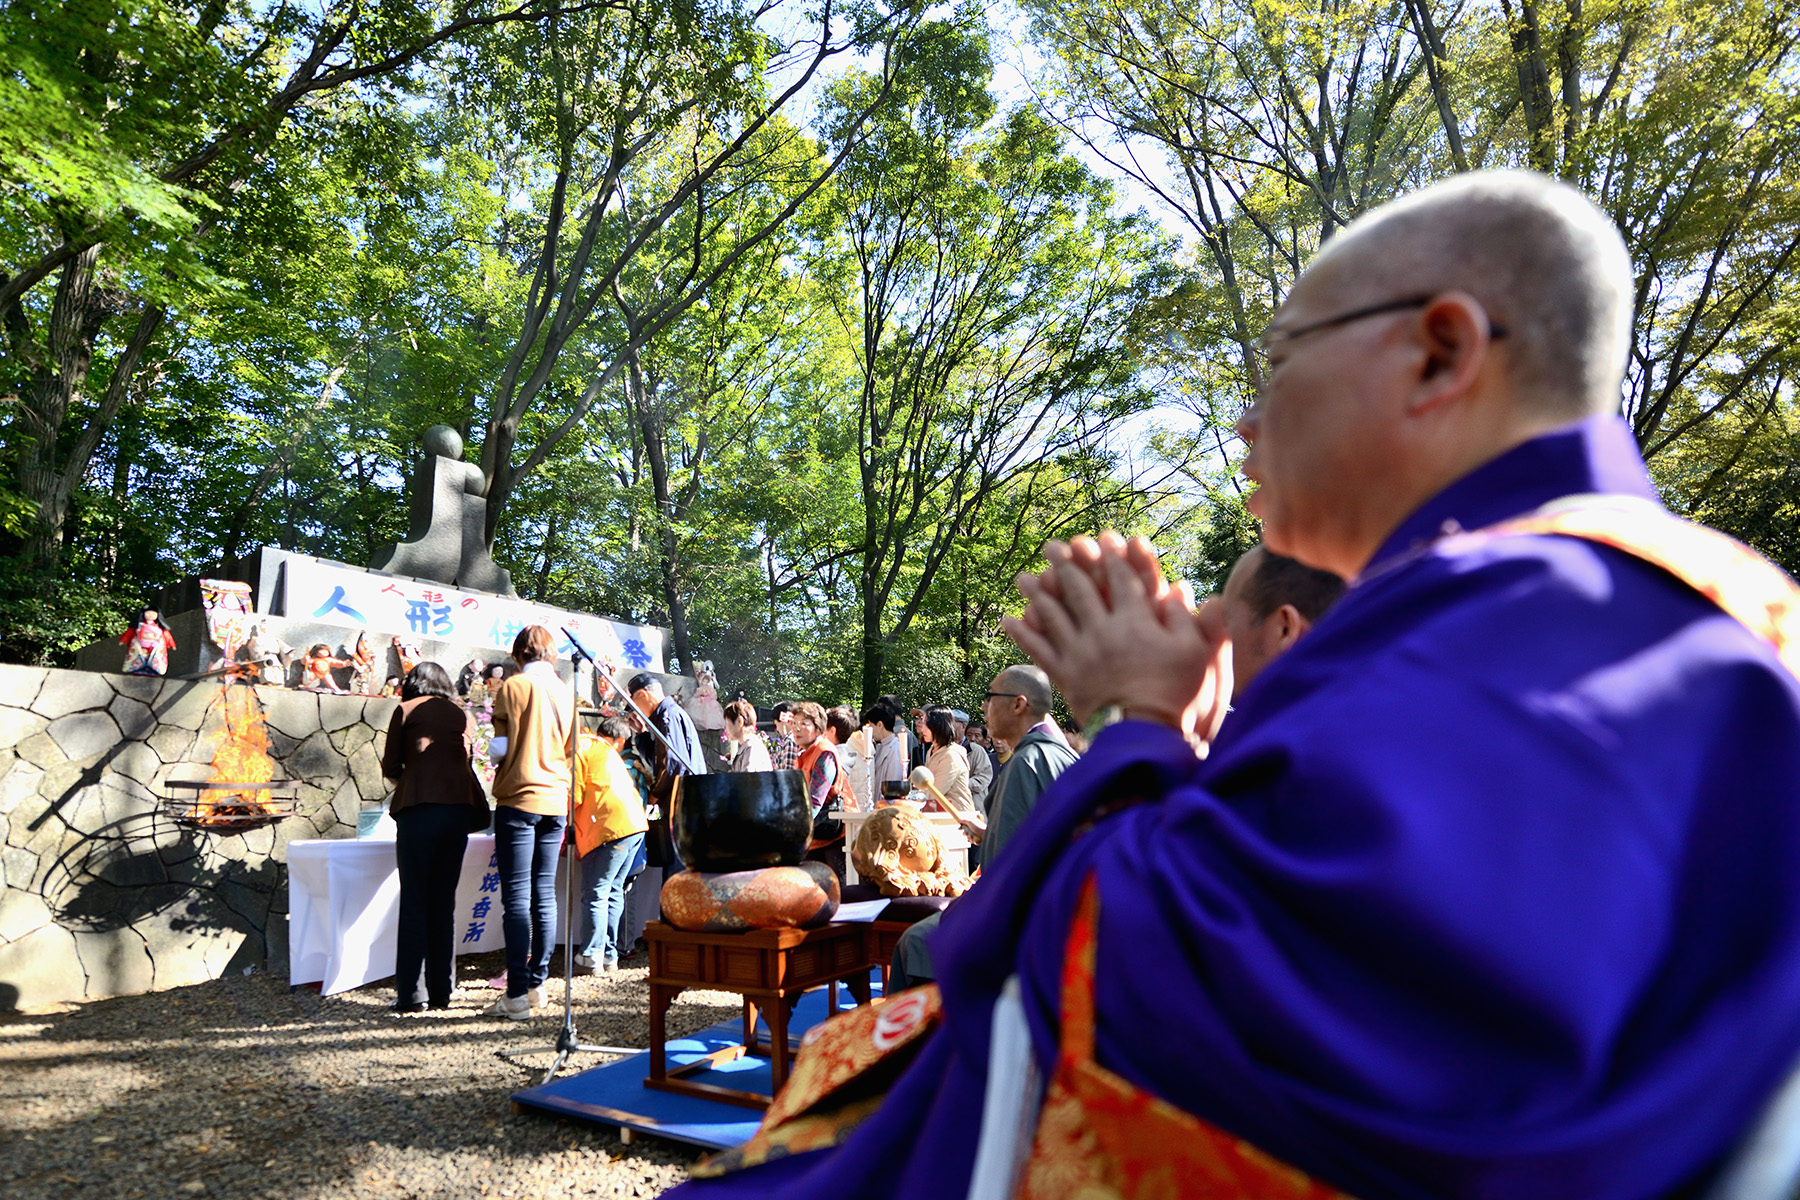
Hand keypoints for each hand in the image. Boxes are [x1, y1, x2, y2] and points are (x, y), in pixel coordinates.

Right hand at [956, 813, 986, 844]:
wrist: (985, 833)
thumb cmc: (979, 826)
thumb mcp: (970, 821)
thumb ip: (964, 820)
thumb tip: (960, 819)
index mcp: (972, 825)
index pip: (964, 826)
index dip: (961, 827)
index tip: (959, 829)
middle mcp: (973, 830)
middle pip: (965, 833)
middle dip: (965, 833)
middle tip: (967, 833)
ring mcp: (975, 835)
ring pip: (968, 838)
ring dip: (968, 837)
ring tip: (971, 836)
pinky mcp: (976, 840)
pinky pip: (971, 841)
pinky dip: (972, 840)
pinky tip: (974, 839)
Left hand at [1002, 535, 1228, 741]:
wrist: (1143, 734)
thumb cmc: (1176, 694)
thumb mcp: (1197, 654)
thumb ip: (1189, 619)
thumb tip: (1181, 587)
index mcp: (1135, 621)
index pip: (1121, 579)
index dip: (1112, 555)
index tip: (1103, 536)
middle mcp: (1102, 630)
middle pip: (1080, 589)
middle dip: (1066, 564)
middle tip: (1052, 546)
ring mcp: (1080, 653)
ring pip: (1053, 614)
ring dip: (1037, 593)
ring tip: (1024, 577)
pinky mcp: (1066, 676)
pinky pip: (1039, 650)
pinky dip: (1022, 634)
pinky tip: (1008, 619)